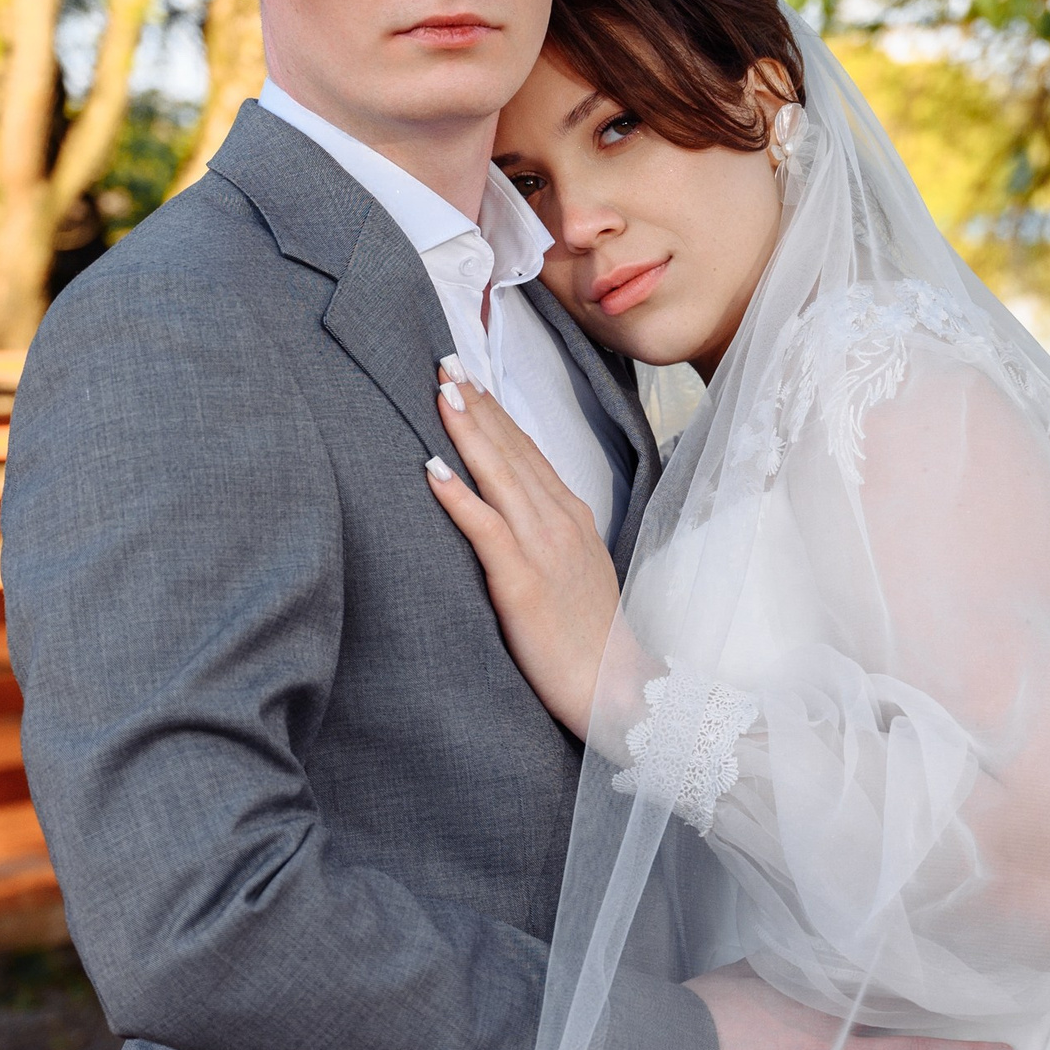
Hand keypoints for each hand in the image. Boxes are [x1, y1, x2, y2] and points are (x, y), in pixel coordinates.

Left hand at [426, 367, 625, 738]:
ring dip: (468, 431)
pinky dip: (459, 497)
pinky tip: (433, 471)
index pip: (527, 449)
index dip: (495, 411)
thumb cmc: (590, 635)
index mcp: (570, 515)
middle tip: (445, 362)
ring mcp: (542, 548)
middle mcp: (558, 521)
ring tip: (441, 393)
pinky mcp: (521, 583)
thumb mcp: (576, 568)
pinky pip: (486, 530)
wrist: (616, 687)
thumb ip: (548, 532)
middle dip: (476, 404)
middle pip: (511, 450)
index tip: (467, 377)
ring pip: (499, 476)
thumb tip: (517, 508)